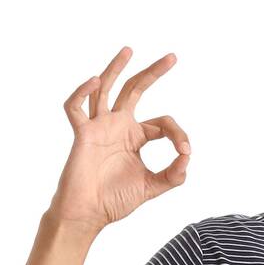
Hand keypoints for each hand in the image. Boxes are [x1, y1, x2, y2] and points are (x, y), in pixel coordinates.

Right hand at [47, 46, 190, 232]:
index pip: (163, 123)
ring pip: (106, 89)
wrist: (89, 213)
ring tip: (130, 50)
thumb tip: (188, 157)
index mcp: (135, 138)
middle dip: (153, 73)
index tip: (185, 151)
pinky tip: (96, 81)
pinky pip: (75, 107)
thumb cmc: (115, 200)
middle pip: (135, 90)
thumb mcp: (152, 187)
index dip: (178, 134)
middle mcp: (118, 126)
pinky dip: (82, 92)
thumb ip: (173, 175)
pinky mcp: (82, 134)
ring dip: (116, 68)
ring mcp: (99, 127)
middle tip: (172, 57)